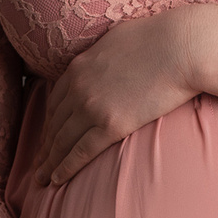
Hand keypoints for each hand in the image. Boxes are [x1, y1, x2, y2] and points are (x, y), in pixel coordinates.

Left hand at [36, 10, 197, 188]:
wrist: (181, 47)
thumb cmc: (159, 38)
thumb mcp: (118, 37)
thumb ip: (103, 52)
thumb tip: (105, 55)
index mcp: (79, 67)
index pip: (55, 101)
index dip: (49, 123)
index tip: (45, 137)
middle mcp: (78, 88)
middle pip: (54, 124)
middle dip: (44, 147)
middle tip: (36, 164)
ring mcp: (92, 107)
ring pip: (62, 141)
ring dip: (49, 163)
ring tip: (41, 179)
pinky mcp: (111, 125)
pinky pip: (80, 152)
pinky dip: (65, 168)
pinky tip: (56, 181)